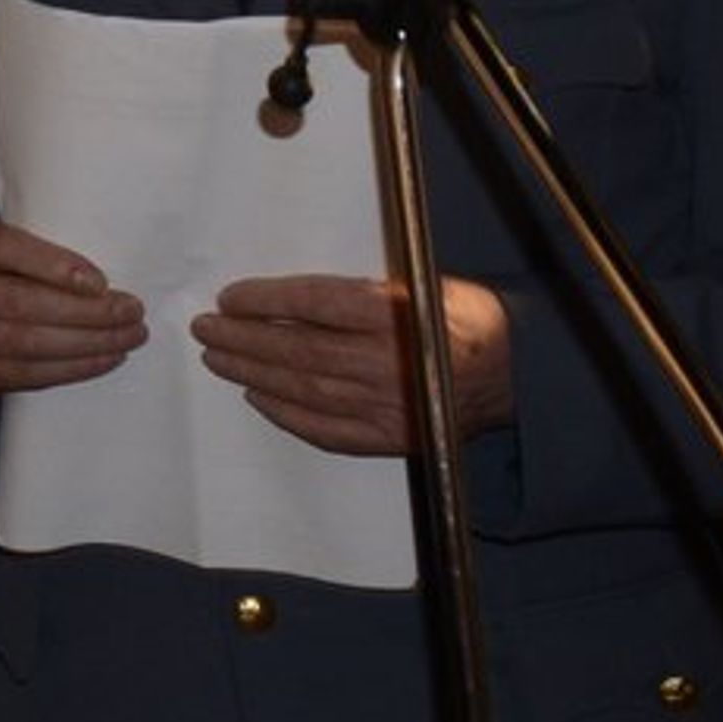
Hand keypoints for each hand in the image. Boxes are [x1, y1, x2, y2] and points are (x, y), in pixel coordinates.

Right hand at [0, 214, 142, 404]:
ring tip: (129, 336)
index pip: (2, 248)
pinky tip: (104, 358)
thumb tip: (101, 275)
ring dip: (88, 344)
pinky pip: (27, 375)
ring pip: (27, 344)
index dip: (53, 265)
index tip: (100, 281)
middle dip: (86, 312)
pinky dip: (72, 369)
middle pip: (20, 303)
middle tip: (132, 311)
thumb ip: (30, 246)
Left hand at [193, 272, 516, 455]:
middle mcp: (390, 363)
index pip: (317, 302)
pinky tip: (258, 397)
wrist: (516, 372)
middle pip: (300, 348)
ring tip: (218, 358)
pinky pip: (326, 430)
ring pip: (305, 388)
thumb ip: (362, 290)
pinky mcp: (391, 438)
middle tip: (205, 328)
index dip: (267, 299)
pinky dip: (287, 415)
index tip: (230, 298)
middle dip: (244, 338)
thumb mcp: (422, 283)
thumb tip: (290, 295)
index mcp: (399, 316)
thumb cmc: (463, 317)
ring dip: (253, 373)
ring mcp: (389, 406)